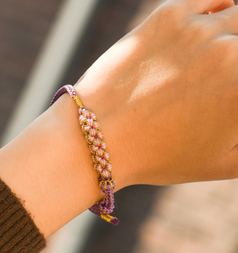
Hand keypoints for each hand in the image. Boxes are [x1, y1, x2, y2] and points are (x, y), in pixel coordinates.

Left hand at [75, 0, 237, 185]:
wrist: (101, 138)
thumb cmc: (159, 158)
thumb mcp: (221, 165)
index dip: (236, 90)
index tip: (227, 93)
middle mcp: (233, 54)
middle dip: (235, 66)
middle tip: (217, 81)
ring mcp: (199, 30)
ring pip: (235, 18)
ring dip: (231, 36)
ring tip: (212, 59)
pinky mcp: (169, 16)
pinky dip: (217, 8)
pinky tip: (209, 27)